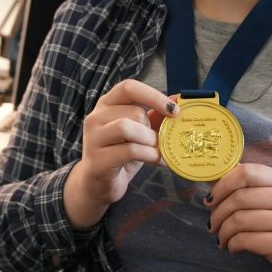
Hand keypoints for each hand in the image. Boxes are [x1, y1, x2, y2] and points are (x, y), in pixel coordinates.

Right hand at [63, 80, 176, 228]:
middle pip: (133, 112)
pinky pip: (129, 150)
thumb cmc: (120, 154)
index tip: (173, 110)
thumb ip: (155, 115)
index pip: (128, 87)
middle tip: (160, 141)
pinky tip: (158, 161)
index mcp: (106, 104)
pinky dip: (149, 155)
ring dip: (149, 140)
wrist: (98, 184)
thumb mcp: (139, 132)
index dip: (153, 95)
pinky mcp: (97, 160)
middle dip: (152, 128)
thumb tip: (178, 98)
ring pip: (126, 127)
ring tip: (157, 150)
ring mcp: (93, 139)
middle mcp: (95, 117)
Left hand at [206, 163, 271, 271]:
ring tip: (222, 239)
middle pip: (240, 197)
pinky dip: (233, 245)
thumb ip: (255, 189)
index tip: (210, 199)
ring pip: (240, 220)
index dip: (222, 184)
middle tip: (212, 225)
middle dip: (218, 213)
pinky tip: (234, 249)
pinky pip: (246, 240)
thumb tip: (216, 178)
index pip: (248, 172)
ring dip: (223, 232)